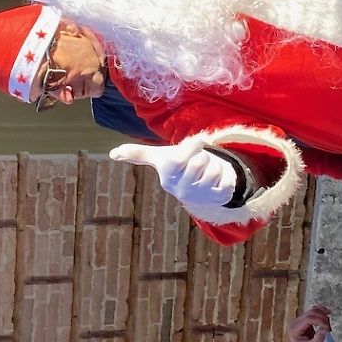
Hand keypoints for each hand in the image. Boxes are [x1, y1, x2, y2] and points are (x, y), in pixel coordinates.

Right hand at [110, 140, 239, 209]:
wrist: (200, 188)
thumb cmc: (177, 167)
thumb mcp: (159, 157)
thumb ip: (137, 154)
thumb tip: (112, 154)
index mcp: (168, 177)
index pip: (181, 158)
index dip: (192, 145)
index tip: (197, 142)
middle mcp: (182, 190)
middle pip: (201, 161)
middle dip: (204, 154)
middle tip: (199, 160)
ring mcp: (201, 196)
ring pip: (215, 169)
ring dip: (216, 163)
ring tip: (208, 168)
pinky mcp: (220, 198)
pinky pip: (229, 179)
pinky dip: (227, 174)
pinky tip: (218, 179)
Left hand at [288, 305, 332, 341]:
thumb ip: (318, 339)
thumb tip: (325, 330)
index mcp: (295, 329)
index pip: (308, 319)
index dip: (319, 321)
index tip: (327, 327)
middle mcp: (295, 321)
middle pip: (310, 313)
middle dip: (322, 318)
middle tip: (329, 327)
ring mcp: (299, 318)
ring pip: (312, 310)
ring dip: (323, 314)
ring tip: (328, 323)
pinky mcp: (304, 317)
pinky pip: (313, 311)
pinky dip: (321, 311)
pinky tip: (327, 313)